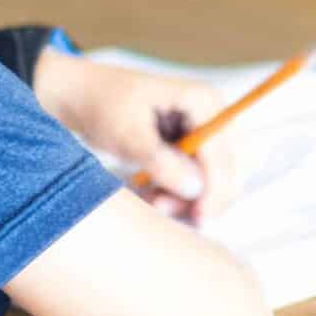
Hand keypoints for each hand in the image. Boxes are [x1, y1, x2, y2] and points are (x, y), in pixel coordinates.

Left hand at [34, 51, 244, 223]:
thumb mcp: (126, 133)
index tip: (198, 217)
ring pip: (218, 182)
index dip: (216, 188)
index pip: (223, 153)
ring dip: (189, 200)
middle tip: (163, 208)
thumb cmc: (102, 105)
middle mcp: (215, 116)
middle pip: (232, 170)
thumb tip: (195, 189)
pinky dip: (181, 196)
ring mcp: (207, 134)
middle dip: (203, 198)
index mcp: (203, 101)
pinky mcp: (196, 150)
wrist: (83, 97)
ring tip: (152, 202)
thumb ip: (160, 161)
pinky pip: (202, 183)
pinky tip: (154, 196)